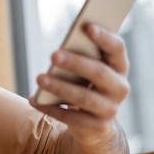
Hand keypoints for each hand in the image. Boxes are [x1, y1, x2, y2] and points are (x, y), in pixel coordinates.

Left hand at [30, 24, 129, 145]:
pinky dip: (50, 108)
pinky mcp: (97, 127)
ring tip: (40, 78)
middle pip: (99, 73)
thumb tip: (59, 49)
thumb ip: (80, 54)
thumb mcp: (86, 68)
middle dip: (75, 62)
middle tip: (53, 54)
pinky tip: (34, 100)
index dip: (104, 37)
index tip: (87, 26)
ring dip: (59, 87)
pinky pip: (71, 118)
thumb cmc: (85, 83)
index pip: (117, 49)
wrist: (94, 123)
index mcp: (119, 66)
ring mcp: (110, 109)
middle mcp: (119, 88)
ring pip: (83, 97)